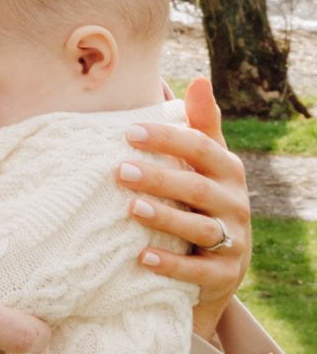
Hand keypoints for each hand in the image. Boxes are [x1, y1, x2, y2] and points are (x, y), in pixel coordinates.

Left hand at [120, 78, 250, 340]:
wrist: (221, 265)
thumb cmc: (202, 199)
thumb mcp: (205, 163)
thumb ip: (200, 124)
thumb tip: (197, 78)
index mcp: (227, 170)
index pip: (201, 147)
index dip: (168, 138)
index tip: (128, 131)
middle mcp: (235, 202)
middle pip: (197, 187)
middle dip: (159, 177)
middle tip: (119, 170)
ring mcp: (234, 239)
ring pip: (201, 228)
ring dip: (165, 217)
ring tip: (131, 208)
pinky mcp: (225, 274)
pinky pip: (199, 271)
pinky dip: (172, 265)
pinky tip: (142, 257)